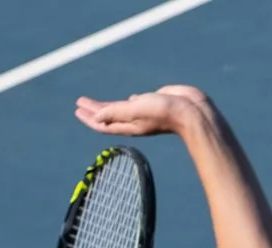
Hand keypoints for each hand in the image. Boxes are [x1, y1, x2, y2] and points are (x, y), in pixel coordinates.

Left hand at [74, 85, 213, 138]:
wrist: (193, 113)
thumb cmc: (166, 113)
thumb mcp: (137, 110)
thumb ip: (116, 112)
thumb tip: (96, 118)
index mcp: (129, 124)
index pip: (103, 123)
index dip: (89, 117)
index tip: (77, 109)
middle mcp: (136, 120)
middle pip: (109, 116)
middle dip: (94, 110)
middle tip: (80, 104)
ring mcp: (146, 112)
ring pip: (121, 109)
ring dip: (109, 107)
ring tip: (99, 103)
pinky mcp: (156, 102)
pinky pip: (138, 103)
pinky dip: (129, 101)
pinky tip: (130, 99)